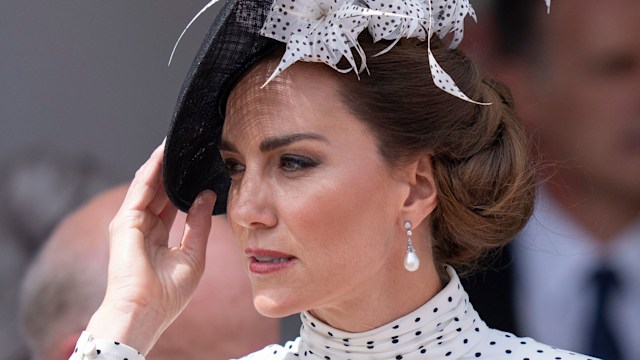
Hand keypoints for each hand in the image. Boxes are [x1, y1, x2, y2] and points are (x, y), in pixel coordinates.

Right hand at [86, 142, 215, 354]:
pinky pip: (141, 188)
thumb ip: (199, 224)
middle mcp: (142, 227)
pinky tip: (163, 153)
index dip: (184, 186)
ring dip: (161, 163)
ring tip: (177, 142)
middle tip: (188, 147)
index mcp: (157, 238)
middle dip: (173, 170)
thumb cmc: (168, 294)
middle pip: (159, 190)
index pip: (171, 204)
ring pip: (149, 185)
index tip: (199, 168)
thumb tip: (207, 196)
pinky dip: (152, 169)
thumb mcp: (193, 255)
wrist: (145, 310)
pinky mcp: (125, 220)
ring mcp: (131, 223)